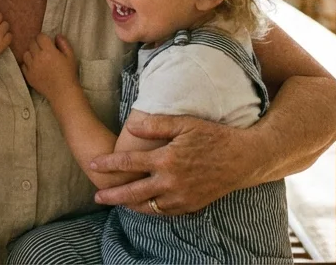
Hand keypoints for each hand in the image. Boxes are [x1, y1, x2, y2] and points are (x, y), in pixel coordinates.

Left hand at [20, 34, 78, 101]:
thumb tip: (57, 35)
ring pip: (26, 53)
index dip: (43, 38)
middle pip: (32, 43)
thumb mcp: (70, 56)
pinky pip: (23, 65)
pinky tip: (35, 66)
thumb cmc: (69, 74)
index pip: (40, 37)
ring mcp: (31, 67)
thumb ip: (64, 43)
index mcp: (49, 51)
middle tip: (43, 49)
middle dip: (37, 44)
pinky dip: (28, 64)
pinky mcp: (28, 76)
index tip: (47, 42)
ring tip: (38, 57)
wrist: (63, 92)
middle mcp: (38, 57)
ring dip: (31, 53)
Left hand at [90, 112, 267, 214]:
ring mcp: (181, 197)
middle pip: (132, 193)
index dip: (108, 164)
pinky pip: (164, 212)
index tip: (93, 164)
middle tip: (97, 197)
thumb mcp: (185, 123)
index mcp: (167, 160)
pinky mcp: (191, 205)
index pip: (129, 163)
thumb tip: (130, 126)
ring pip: (147, 207)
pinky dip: (151, 210)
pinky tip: (144, 205)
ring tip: (118, 202)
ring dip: (130, 205)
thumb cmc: (214, 136)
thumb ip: (156, 124)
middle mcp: (171, 182)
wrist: (243, 159)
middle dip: (112, 195)